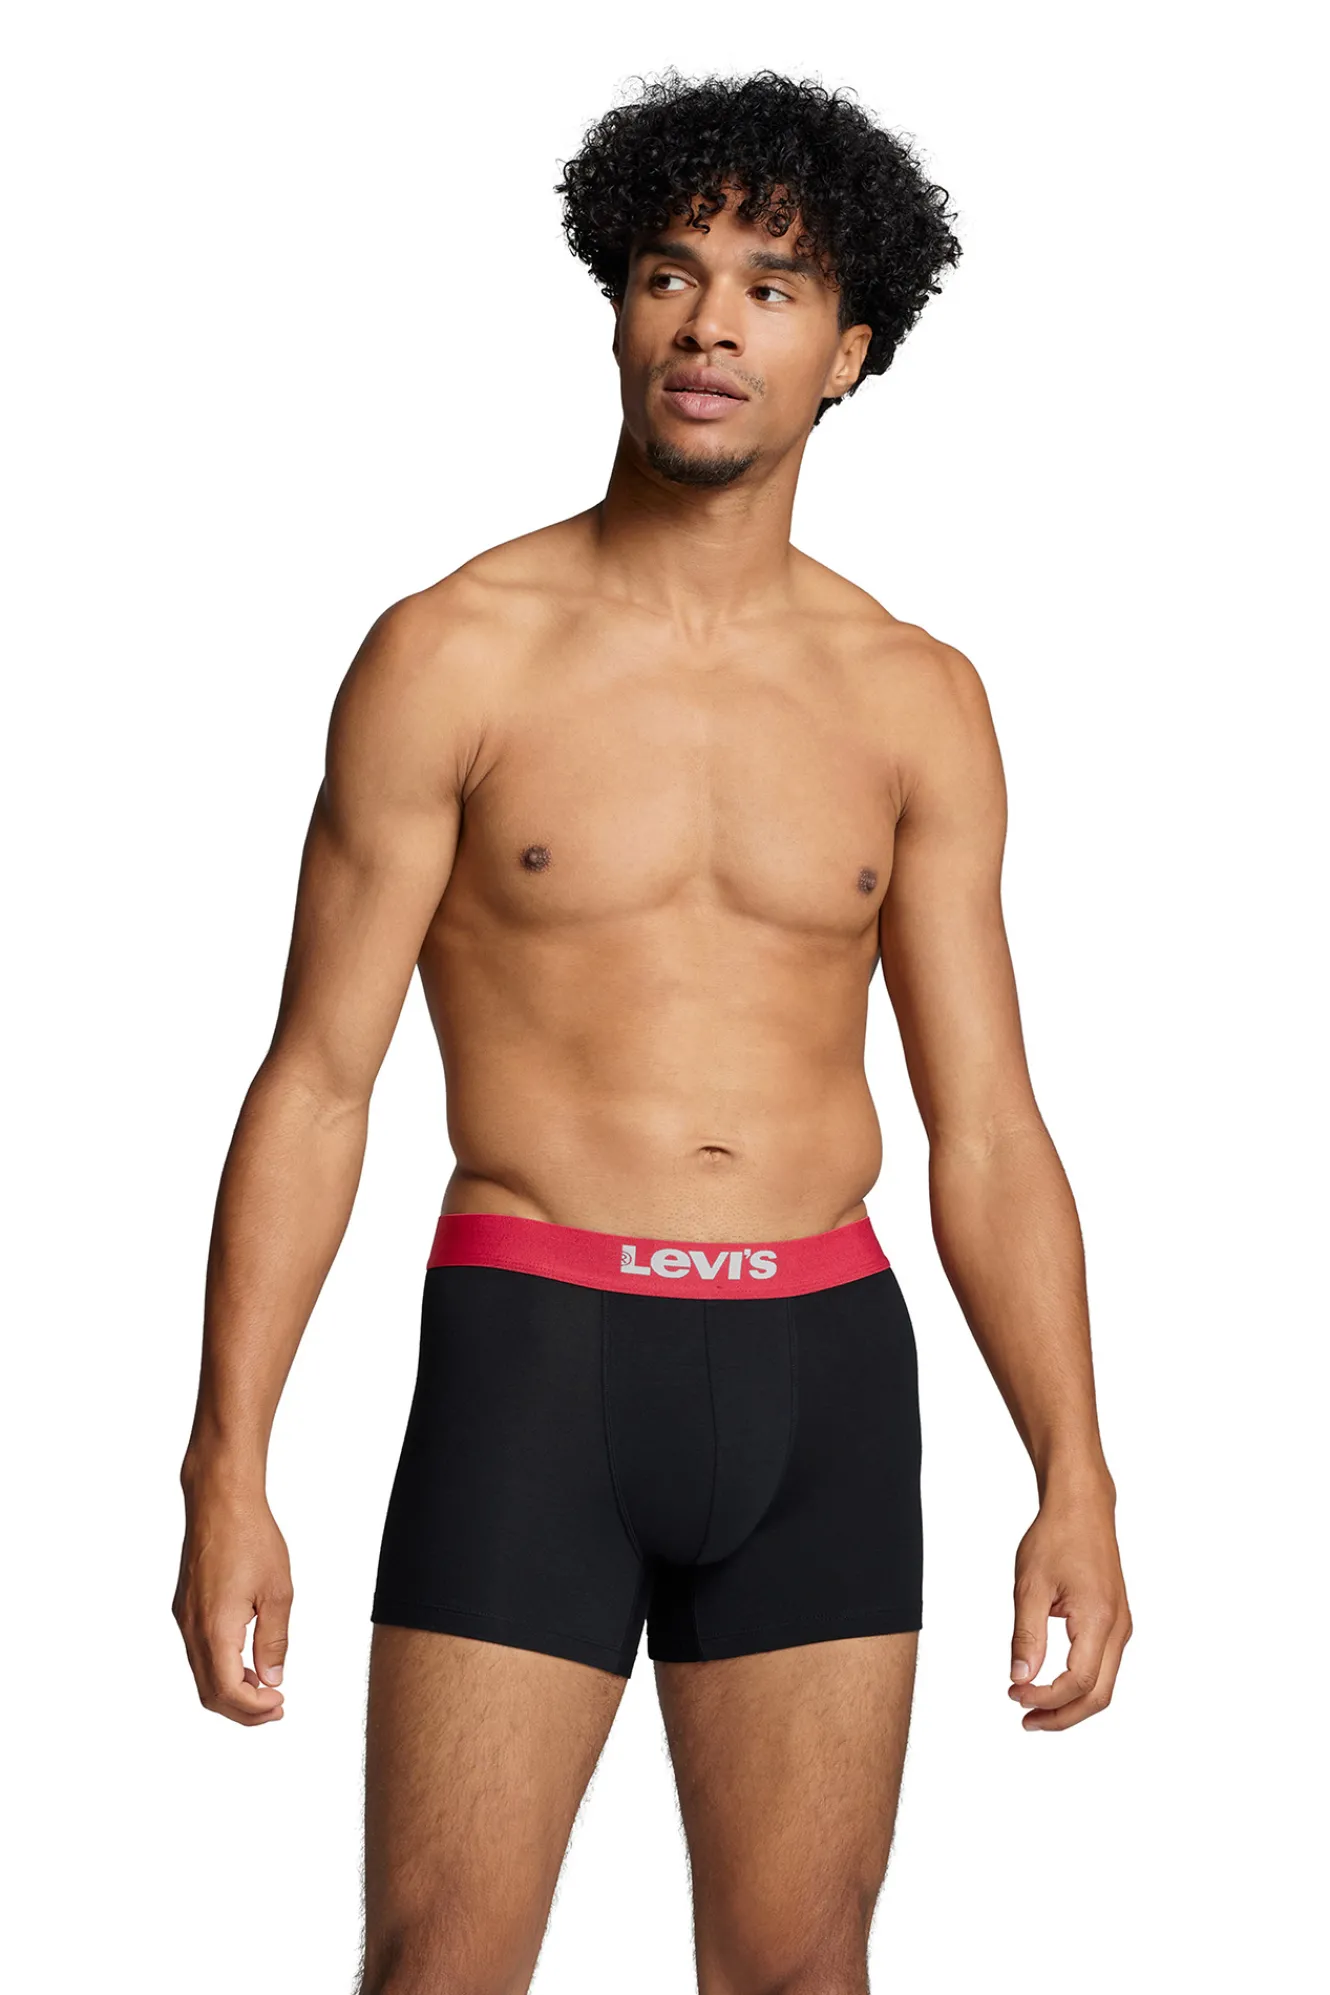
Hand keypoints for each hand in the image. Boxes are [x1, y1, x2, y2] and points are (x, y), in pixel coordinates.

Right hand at [173, 1471, 291, 1725]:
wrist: (220, 1500)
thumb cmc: (251, 1537)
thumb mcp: (278, 1591)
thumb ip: (274, 1641)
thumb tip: (271, 1679)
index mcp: (215, 1628)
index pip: (228, 1691)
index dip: (254, 1709)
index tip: (281, 1703)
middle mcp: (191, 1628)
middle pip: (209, 1692)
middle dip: (243, 1709)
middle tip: (276, 1707)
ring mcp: (183, 1618)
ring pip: (201, 1674)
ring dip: (231, 1689)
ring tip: (265, 1686)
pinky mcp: (184, 1607)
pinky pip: (198, 1652)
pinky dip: (221, 1667)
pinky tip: (246, 1659)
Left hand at [1008, 1484, 1130, 1731]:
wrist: (1082, 1508)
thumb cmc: (1057, 1538)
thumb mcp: (1029, 1585)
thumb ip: (1026, 1636)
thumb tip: (1021, 1678)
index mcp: (1098, 1619)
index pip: (1078, 1681)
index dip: (1046, 1698)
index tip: (1014, 1694)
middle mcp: (1118, 1628)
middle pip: (1099, 1695)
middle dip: (1063, 1715)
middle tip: (1026, 1720)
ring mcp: (1120, 1626)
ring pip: (1104, 1684)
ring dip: (1071, 1703)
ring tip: (1034, 1707)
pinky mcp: (1116, 1621)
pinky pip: (1104, 1666)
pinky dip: (1080, 1684)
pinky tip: (1052, 1682)